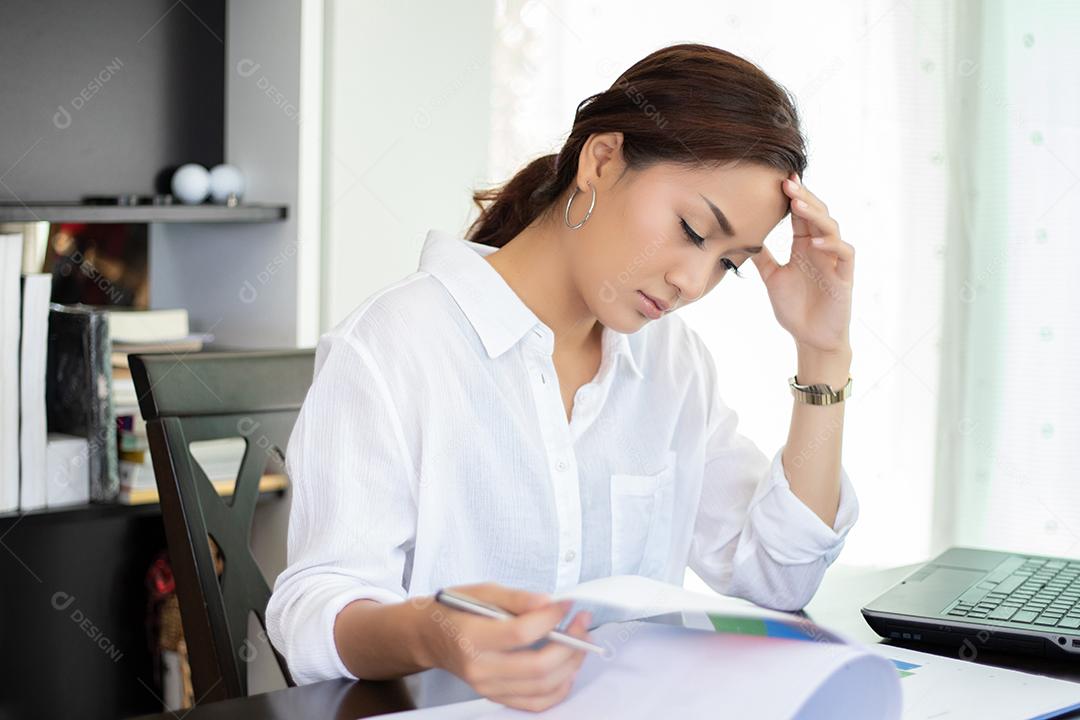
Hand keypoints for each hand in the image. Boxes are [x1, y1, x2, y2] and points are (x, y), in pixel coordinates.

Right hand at [419, 582, 592, 711]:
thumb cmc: (454, 610)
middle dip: (570, 644)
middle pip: (537, 666)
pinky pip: (534, 703)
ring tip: (581, 643)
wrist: (430, 636)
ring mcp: (488, 686)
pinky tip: (567, 669)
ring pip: (541, 687)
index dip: (550, 618)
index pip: (520, 633)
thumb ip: (516, 598)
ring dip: (570, 665)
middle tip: (581, 623)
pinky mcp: (495, 696)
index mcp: (472, 637)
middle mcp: (479, 668)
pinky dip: (558, 689)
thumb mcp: (482, 591)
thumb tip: (547, 603)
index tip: (565, 605)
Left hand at [751, 172, 853, 354]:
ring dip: (814, 215)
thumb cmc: (794, 308)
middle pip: (816, 214)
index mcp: (803, 246)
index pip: (800, 214)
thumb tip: (739, 236)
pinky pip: (843, 254)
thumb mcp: (772, 278)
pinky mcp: (845, 276)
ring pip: (830, 228)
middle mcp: (820, 248)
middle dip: (803, 197)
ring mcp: (834, 260)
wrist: (811, 339)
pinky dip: (830, 245)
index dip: (792, 197)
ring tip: (797, 204)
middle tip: (786, 182)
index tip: (778, 179)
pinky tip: (812, 242)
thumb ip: (762, 257)